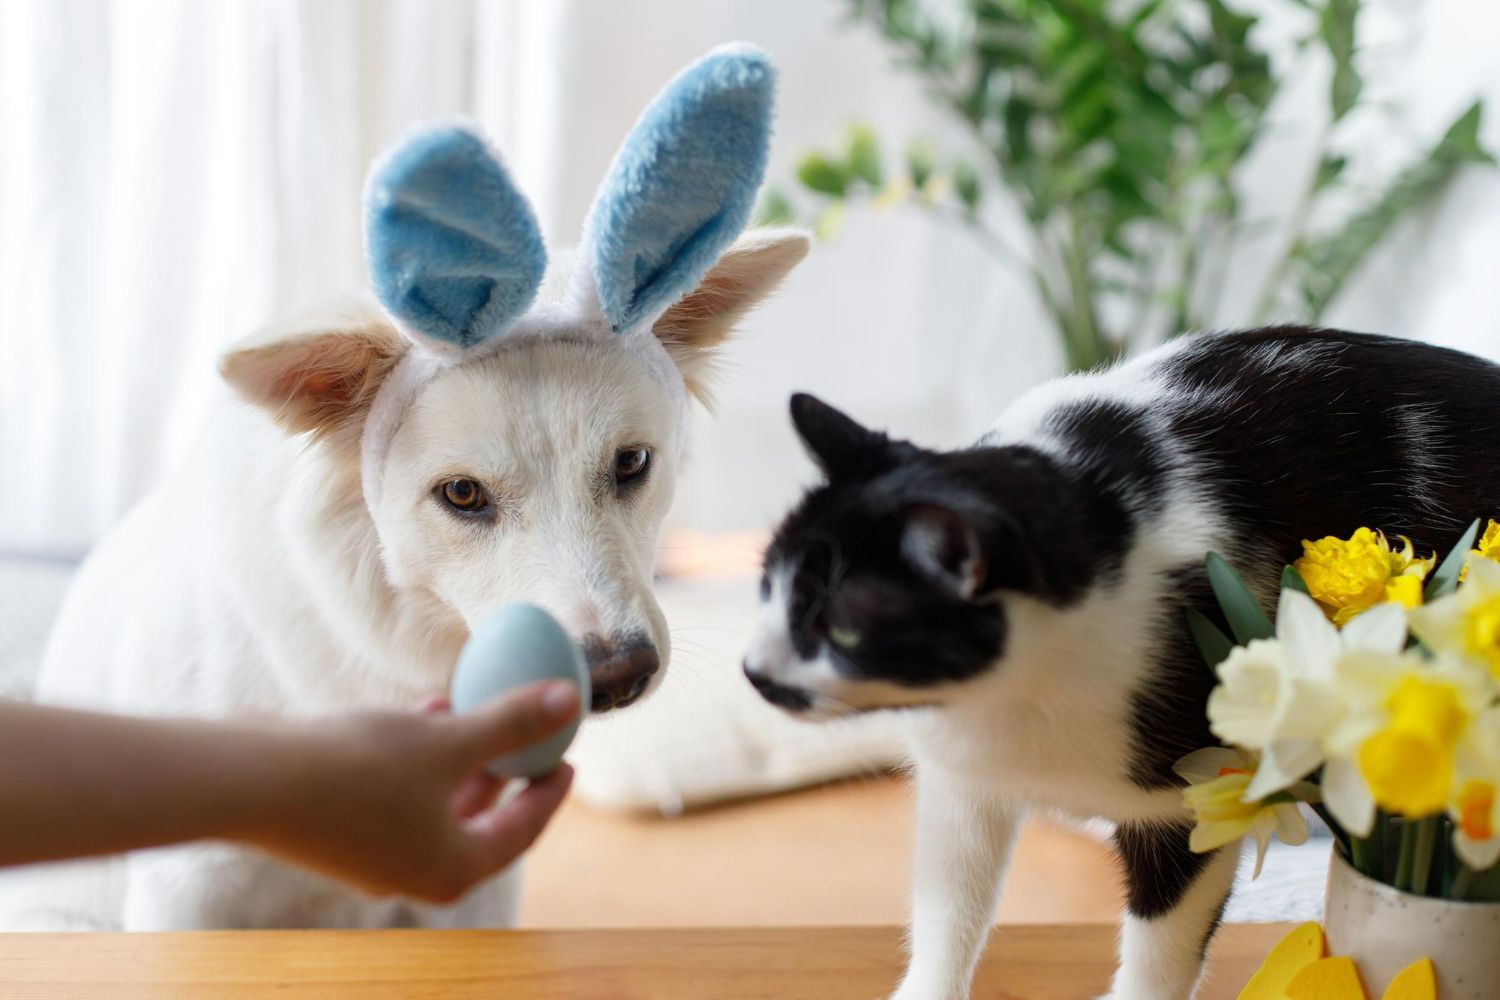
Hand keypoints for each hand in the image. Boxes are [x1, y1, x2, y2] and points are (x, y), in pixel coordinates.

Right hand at [245, 680, 578, 903]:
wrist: (253, 782)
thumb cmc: (361, 767)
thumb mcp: (451, 739)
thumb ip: (513, 723)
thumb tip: (570, 701)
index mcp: (453, 870)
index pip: (522, 830)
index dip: (550, 788)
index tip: (568, 755)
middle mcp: (415, 874)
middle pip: (480, 820)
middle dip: (504, 769)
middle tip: (528, 734)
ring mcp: (375, 855)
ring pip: (437, 801)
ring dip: (460, 753)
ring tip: (475, 707)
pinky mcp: (342, 829)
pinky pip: (400, 791)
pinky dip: (420, 754)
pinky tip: (425, 707)